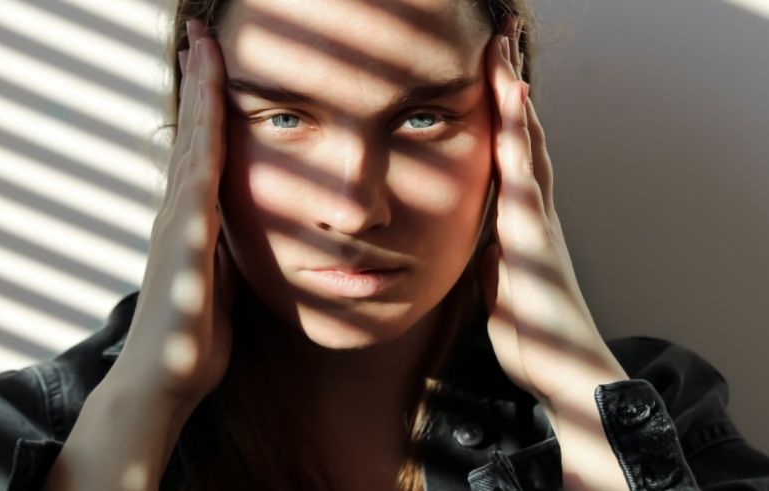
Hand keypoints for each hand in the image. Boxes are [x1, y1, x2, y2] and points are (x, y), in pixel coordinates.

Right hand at [107, 19, 234, 411]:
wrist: (165, 378)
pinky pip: (198, 181)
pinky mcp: (184, 243)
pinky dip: (202, 140)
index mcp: (190, 219)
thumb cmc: (193, 334)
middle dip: (198, 81)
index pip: (200, 149)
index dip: (208, 106)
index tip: (214, 64)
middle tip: (201, 33)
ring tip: (201, 48)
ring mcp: (177, 223)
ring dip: (199, 95)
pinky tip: (209, 110)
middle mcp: (178, 211)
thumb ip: (223, 249)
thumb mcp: (218, 279)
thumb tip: (237, 231)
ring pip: (191, 144)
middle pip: (191, 132)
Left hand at [478, 28, 627, 415]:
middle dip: (511, 91)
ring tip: (505, 54)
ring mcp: (537, 219)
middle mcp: (534, 211)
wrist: (562, 367)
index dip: (502, 115)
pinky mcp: (534, 234)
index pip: (510, 156)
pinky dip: (520, 137)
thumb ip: (494, 259)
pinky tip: (516, 103)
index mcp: (522, 222)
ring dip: (515, 99)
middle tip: (502, 43)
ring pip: (526, 145)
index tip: (492, 76)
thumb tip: (485, 246)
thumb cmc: (531, 330)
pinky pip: (524, 174)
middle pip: (522, 138)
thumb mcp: (500, 286)